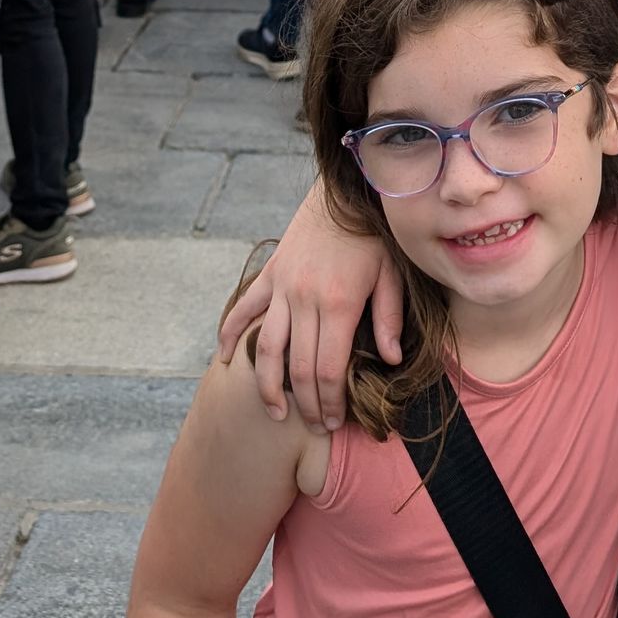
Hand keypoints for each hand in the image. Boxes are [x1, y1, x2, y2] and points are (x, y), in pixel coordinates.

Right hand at [212, 180, 397, 430]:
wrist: (343, 191)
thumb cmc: (374, 235)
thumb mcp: (391, 273)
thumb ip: (388, 318)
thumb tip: (389, 360)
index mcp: (339, 302)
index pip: (327, 368)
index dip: (329, 402)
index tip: (334, 422)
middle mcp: (305, 298)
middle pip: (298, 367)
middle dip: (305, 404)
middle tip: (314, 427)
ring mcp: (282, 286)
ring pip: (266, 347)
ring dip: (268, 386)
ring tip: (276, 413)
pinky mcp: (269, 274)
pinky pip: (243, 309)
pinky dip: (230, 336)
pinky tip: (225, 361)